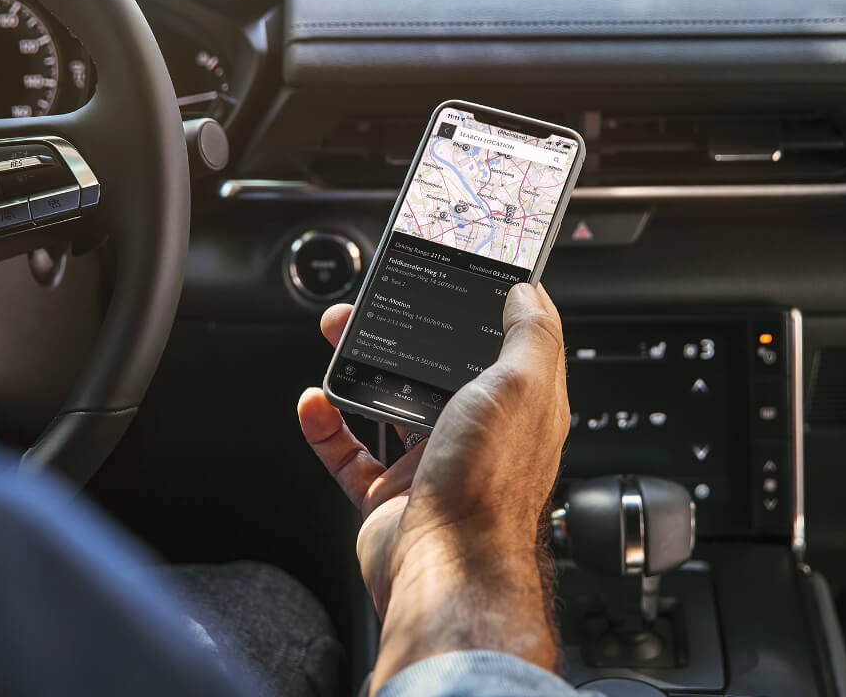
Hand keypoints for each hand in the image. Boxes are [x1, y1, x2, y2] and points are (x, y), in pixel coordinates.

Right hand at [297, 284, 569, 689]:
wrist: (446, 570)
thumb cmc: (488, 485)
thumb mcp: (524, 385)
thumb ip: (531, 333)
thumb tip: (529, 291)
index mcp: (517, 407)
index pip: (502, 343)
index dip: (476, 308)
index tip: (450, 276)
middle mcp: (476, 434)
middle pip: (436, 367)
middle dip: (403, 330)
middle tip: (372, 303)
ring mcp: (430, 465)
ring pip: (389, 402)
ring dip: (359, 366)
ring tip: (336, 335)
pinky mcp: (390, 496)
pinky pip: (349, 454)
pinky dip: (326, 427)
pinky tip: (314, 403)